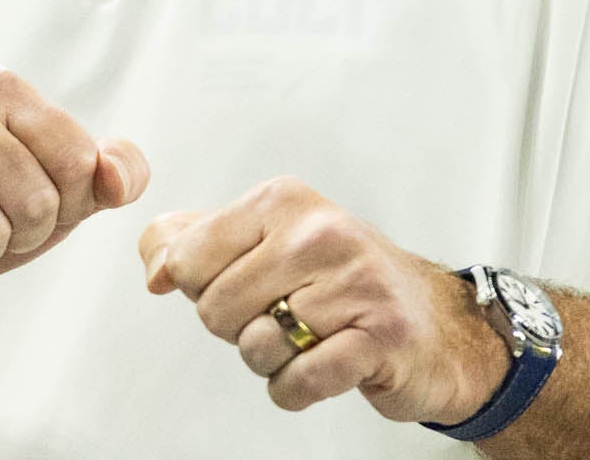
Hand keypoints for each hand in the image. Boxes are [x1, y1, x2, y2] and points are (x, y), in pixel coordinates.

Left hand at [140, 177, 508, 422]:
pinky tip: (319, 368)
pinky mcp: (381, 336)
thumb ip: (191, 241)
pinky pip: (300, 380)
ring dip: (271, 361)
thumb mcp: (261, 240)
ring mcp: (356, 282)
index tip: (242, 287)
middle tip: (282, 318)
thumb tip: (155, 268)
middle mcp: (320, 231)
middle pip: (216, 308)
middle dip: (237, 329)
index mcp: (282, 200)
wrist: (435, 324)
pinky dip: (296, 389)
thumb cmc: (338, 281)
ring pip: (255, 348)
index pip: (188, 258)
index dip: (202, 290)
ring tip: (307, 340)